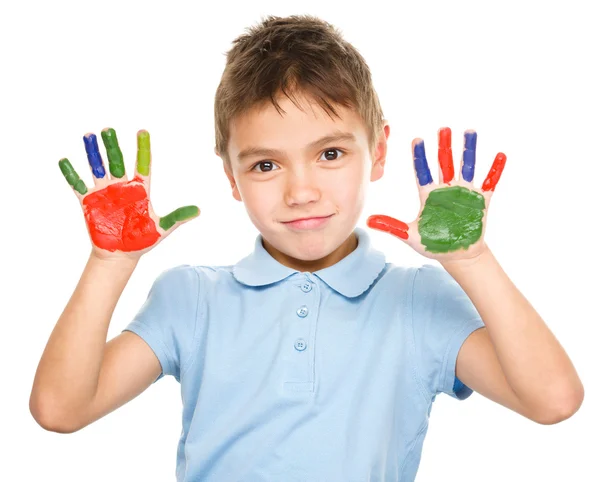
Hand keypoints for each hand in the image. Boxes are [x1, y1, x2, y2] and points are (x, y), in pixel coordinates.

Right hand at [59, 128, 199, 259]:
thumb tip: (199, 211)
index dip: (142, 148)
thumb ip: (177, 217)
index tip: (142, 131)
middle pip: (117, 161)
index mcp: (140, 189)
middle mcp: (121, 186)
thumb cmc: (142, 240)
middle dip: (112, 146)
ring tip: (89, 136)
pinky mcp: (89, 202)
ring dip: (93, 153)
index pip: (142, 164)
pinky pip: (78, 185)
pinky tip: (65, 160)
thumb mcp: (162, 228)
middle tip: (108, 130)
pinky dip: (71, 173)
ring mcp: (104, 192)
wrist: (121, 255)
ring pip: (97, 167)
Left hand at [367, 127, 505, 262]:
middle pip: (444, 163)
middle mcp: (446, 189)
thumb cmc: (433, 244)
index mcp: (428, 195)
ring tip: (469, 131)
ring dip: (468, 150)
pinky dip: (494, 170)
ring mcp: (464, 193)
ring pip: (467, 166)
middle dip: (444, 146)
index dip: (420, 156)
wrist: (457, 256)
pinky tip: (499, 155)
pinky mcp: (481, 201)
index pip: (422, 171)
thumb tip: (368, 221)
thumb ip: (391, 226)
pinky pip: (490, 182)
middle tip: (443, 128)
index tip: (417, 139)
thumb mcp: (410, 235)